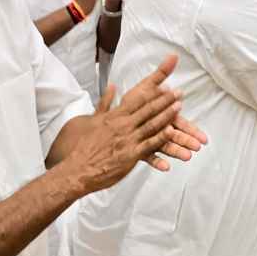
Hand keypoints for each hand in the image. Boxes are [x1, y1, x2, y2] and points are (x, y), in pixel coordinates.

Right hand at [63, 55, 206, 193]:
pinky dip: (161, 138)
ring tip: (179, 107)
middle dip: (165, 100)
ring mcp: (128, 140)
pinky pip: (149, 145)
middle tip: (179, 92)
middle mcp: (123, 126)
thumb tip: (111, 88)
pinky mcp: (131, 155)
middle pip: (148, 110)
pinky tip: (172, 132)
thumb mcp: (90, 120)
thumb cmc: (81, 147)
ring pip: (152, 124)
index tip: (165, 86)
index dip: (153, 93)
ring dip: (167, 115)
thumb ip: (104, 103)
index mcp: (114, 117)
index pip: (138, 101)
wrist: (77, 169)